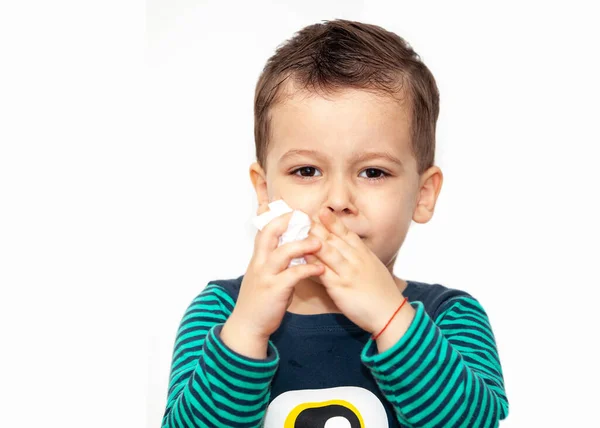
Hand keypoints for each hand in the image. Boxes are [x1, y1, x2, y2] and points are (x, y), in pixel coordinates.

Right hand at [227, 203, 324, 341]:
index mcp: (258, 258)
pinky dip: (309, 270)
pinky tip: (321, 269)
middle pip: (270, 233)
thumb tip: (293, 249)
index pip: (264, 230)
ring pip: (283, 252)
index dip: (278, 218)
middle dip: (287, 222)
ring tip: (320, 243)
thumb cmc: (259, 301)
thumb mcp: (264, 276)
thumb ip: (275, 262)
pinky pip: (293, 275)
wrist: (247, 325)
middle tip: (306, 217)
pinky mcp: (275, 290)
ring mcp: (266, 275)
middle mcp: (260, 263)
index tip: (294, 211)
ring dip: (303, 245)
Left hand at [305, 207, 405, 333]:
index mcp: (365, 254)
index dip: (333, 222)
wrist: (390, 314)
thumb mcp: (374, 267)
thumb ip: (360, 256)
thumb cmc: (382, 293)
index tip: (322, 211)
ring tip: (299, 231)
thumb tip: (347, 248)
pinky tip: (302, 257)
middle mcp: (356, 260)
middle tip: (303, 217)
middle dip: (318, 227)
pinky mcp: (340, 287)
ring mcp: (348, 273)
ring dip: (313, 241)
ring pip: (328, 252)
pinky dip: (312, 263)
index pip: (347, 233)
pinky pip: (323, 272)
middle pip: (334, 239)